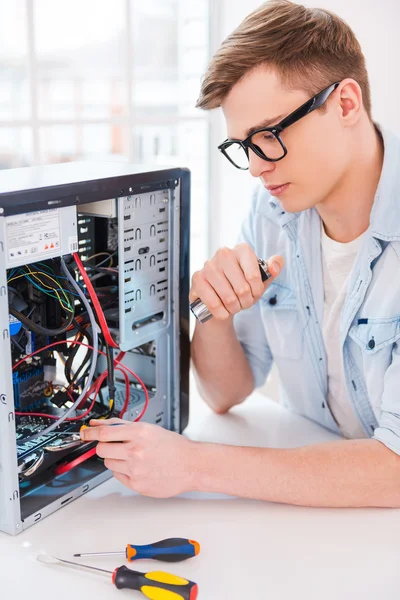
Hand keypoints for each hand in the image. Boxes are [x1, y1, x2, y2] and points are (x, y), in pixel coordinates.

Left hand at [80, 418, 196, 497]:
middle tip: (114, 445)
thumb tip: (99, 424)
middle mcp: (136, 451)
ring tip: (132, 457)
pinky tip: (137, 467)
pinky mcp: (136, 484)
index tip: (85, 434)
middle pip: (102, 449)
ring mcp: (135, 469)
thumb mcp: (148, 429)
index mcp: (139, 433)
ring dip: (115, 458)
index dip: (91, 433)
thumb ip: (122, 425)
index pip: (104, 432)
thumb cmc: (173, 446)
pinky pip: (118, 476)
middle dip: (104, 446)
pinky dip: (123, 470)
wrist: (191, 465)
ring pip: (109, 463)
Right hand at [189, 243, 283, 320]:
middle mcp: (224, 253)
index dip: (257, 290)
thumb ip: (273, 268)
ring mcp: (209, 266)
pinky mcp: (197, 279)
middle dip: (246, 301)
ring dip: (234, 308)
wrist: (219, 298)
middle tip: (244, 302)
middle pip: (242, 289)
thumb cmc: (241, 286)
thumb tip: (274, 267)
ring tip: (234, 306)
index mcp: (242, 250)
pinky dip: (221, 313)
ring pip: (228, 297)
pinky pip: (213, 303)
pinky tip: (223, 311)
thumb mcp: (261, 278)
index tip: (255, 293)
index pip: (254, 275)